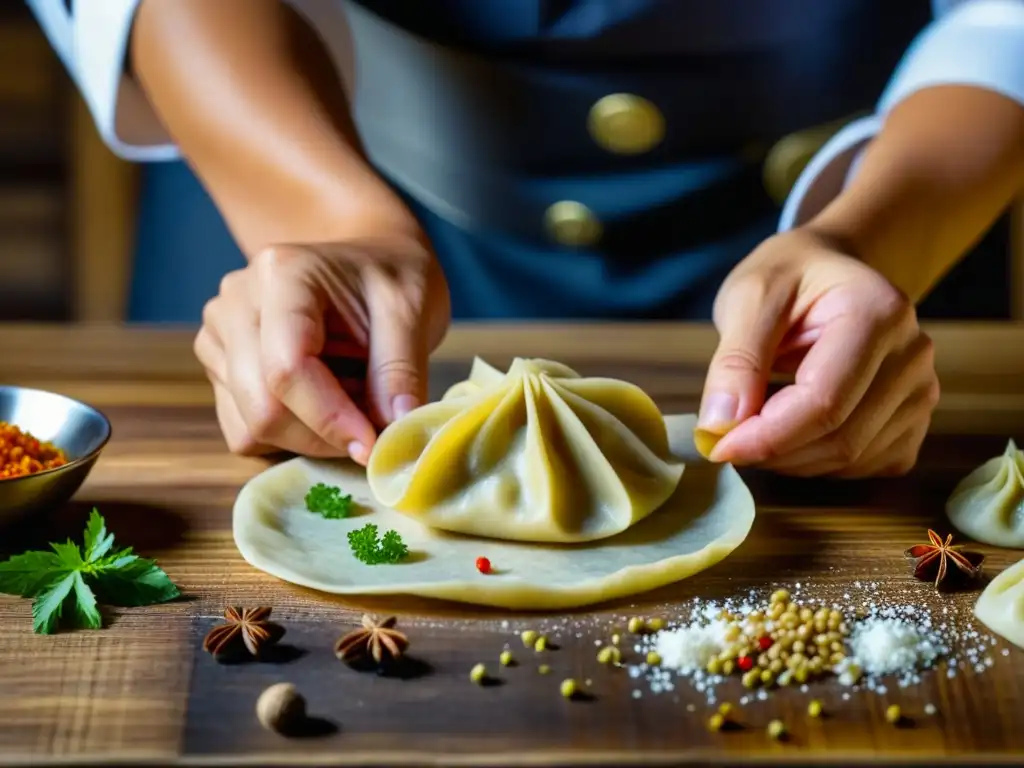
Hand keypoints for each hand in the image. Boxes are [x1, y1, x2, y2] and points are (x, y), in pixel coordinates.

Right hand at [193, 236, 449, 463]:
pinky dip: (290, 434)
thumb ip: (400, 371)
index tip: (374, 444)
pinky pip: (244, 431)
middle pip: (261, 409)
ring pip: (249, 428)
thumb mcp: (411, 310)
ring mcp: (218, 334)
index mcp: (282, 275)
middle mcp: (235, 302)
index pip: (286, 370)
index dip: (329, 419)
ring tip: (351, 397)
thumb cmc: (390, 278)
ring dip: (309, 436)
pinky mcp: (219, 365)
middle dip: (322, 436)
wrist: (366, 263)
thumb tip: (394, 430)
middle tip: (373, 427)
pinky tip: (324, 400)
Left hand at [695, 228, 939, 477]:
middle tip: (726, 438)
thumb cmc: (789, 277)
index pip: (825, 400)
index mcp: (878, 312)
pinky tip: (792, 430)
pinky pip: (865, 465)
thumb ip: (736, 360)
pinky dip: (818, 462)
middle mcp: (913, 355)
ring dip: (791, 459)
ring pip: (851, 459)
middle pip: (842, 438)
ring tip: (756, 423)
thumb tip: (722, 424)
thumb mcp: (749, 298)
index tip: (719, 446)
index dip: (768, 435)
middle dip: (774, 451)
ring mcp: (922, 391)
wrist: (829, 270)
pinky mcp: (914, 420)